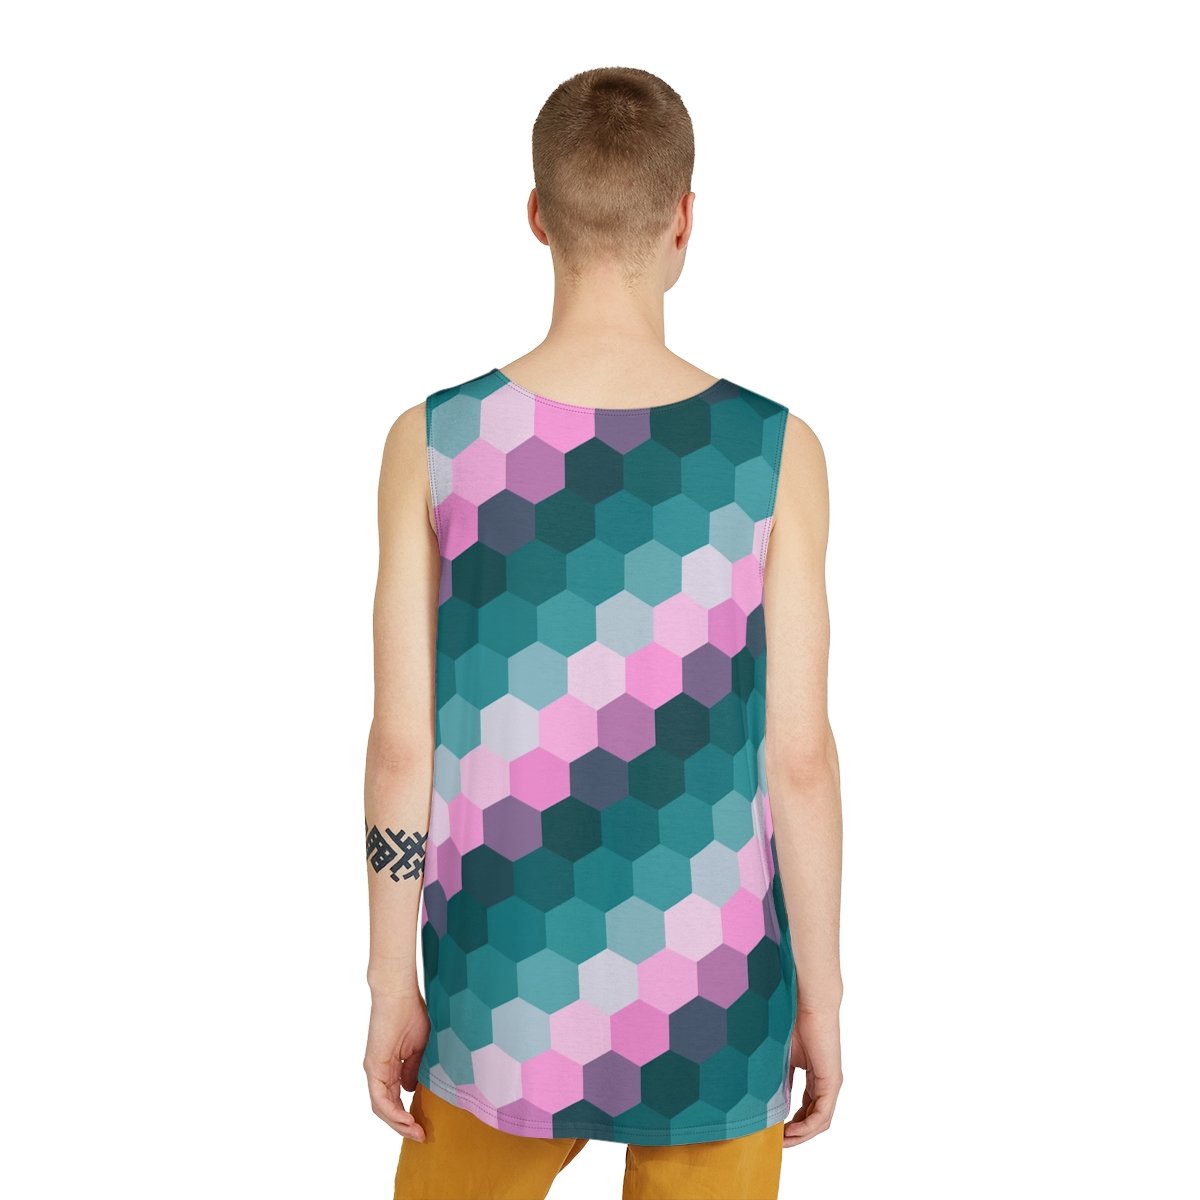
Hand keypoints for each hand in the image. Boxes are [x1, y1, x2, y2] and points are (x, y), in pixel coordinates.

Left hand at [364, 991, 430, 1141]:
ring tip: (416, 1132)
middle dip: (404, 1126)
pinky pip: (380, 1098)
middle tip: (422, 1136)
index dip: (408, 1115)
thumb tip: (411, 1089)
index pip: (395, 1099)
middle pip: (387, 1109)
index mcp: (389, 1067)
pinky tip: (407, 1119)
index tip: (425, 1125)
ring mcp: (375, 1070)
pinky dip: (393, 1112)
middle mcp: (379, 1072)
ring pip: (382, 1108)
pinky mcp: (374, 1066)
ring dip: (399, 1124)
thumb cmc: (411, 1012)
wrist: (399, 993)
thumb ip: (414, 1069)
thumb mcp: (419, 1047)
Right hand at [783, 1005, 841, 1146]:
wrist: (807, 1001)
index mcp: (814, 1075)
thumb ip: (777, 1076)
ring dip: (801, 1135)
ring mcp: (830, 1083)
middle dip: (795, 1133)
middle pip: (813, 1118)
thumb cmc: (791, 1019)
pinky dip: (808, 1127)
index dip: (790, 1122)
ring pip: (819, 1121)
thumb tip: (762, 1099)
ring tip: (782, 1141)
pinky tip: (792, 1132)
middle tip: (776, 1141)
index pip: (805, 1107)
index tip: (772, 1129)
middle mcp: (825, 1082)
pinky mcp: (832, 1081)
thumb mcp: (779, 1055)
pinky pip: (822, 1114)